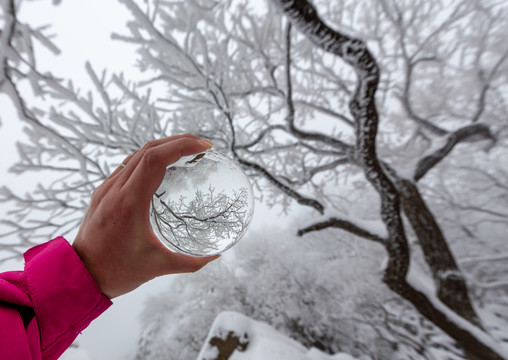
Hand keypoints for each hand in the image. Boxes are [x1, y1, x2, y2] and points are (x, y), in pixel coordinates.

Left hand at [72, 134, 218, 298]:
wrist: (79, 276)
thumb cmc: (116, 272)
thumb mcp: (158, 267)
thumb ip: (190, 263)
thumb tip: (215, 256)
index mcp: (129, 203)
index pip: (155, 159)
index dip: (182, 146)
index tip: (205, 147)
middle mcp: (115, 189)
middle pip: (148, 149)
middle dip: (178, 140)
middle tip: (203, 145)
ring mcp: (107, 188)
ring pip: (137, 154)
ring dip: (164, 146)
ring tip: (187, 150)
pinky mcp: (103, 192)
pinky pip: (128, 165)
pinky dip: (150, 158)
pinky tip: (163, 167)